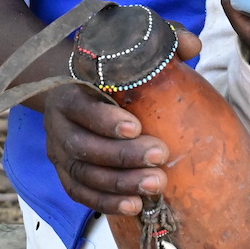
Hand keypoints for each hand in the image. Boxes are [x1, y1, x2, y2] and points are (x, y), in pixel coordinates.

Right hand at [41, 24, 201, 216]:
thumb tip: (192, 45)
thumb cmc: (109, 70)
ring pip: (83, 175)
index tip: (137, 126)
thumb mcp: (129, 51)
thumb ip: (160, 42)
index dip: (104, 120)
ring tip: (156, 184)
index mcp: (68, 91)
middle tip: (159, 156)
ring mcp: (59, 152)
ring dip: (120, 184)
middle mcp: (57, 124)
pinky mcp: (66, 174)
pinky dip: (107, 203)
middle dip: (122, 156)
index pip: (80, 108)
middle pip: (83, 147)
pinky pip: (81, 195)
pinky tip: (135, 205)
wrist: (73, 86)